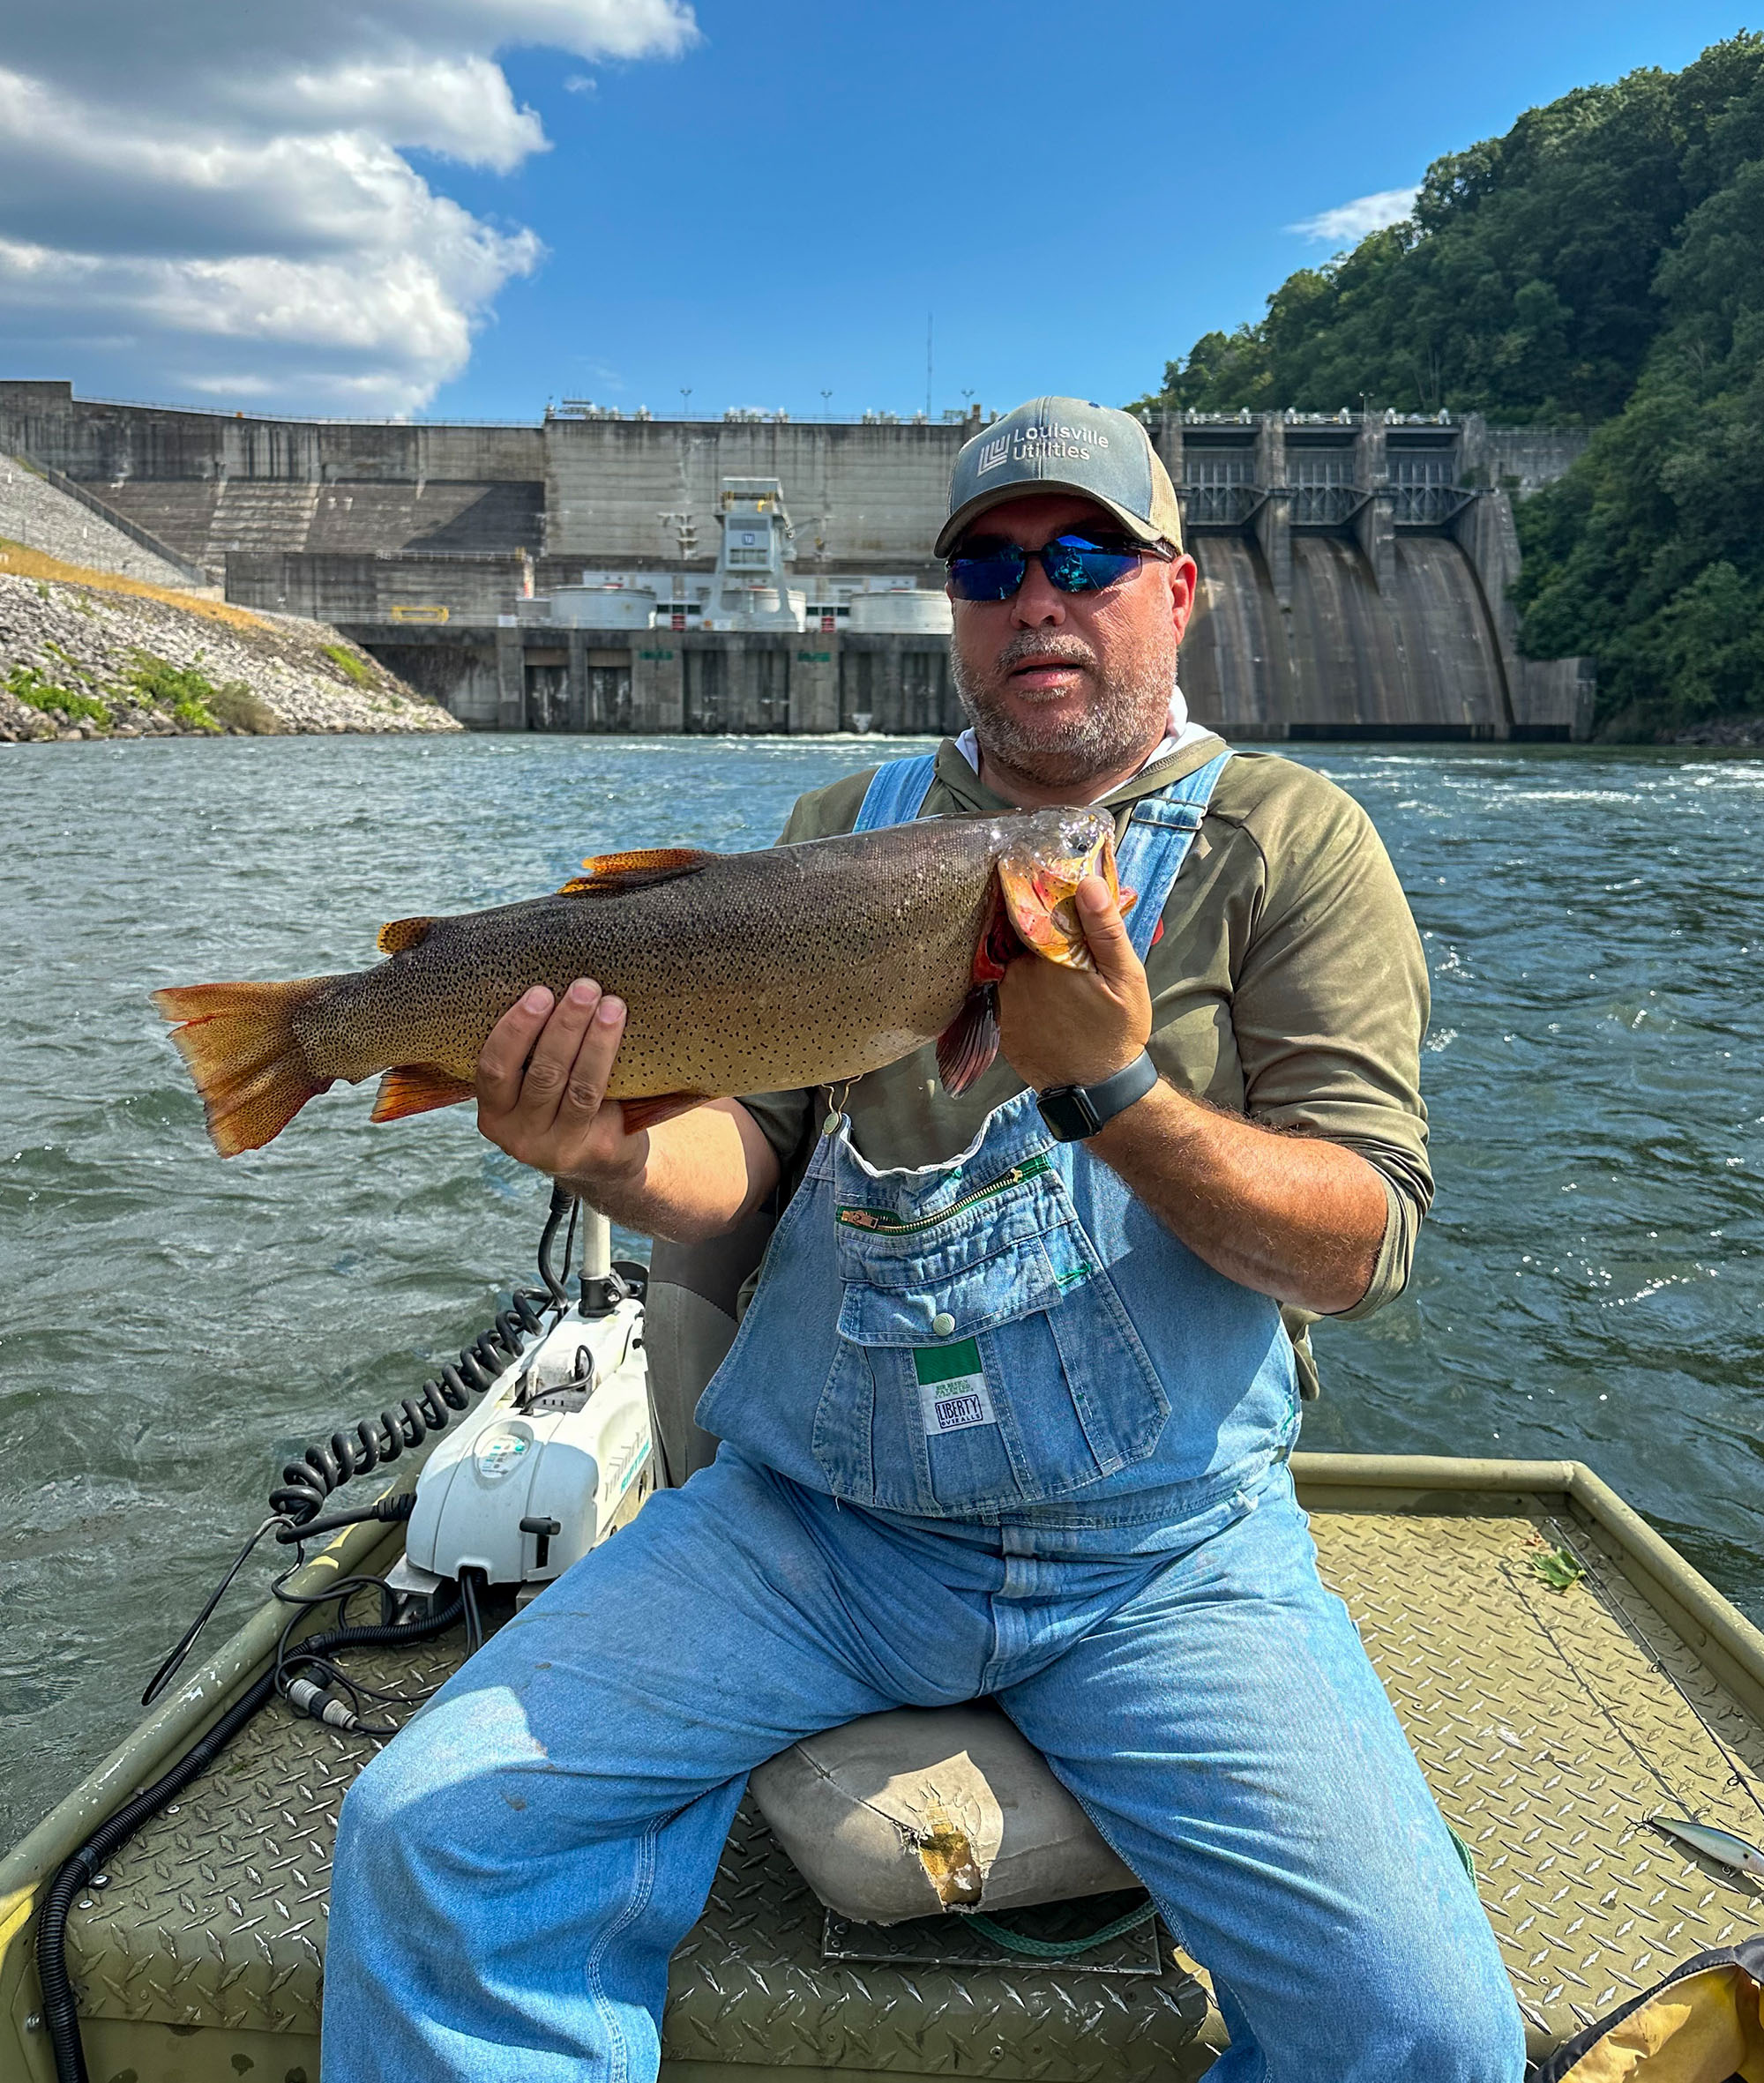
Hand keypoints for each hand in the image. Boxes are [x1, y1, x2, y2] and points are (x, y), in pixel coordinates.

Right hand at [475, 978, 647, 1187]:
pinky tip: (621, 1033)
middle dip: (565, 1025)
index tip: (539, 992)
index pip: (494, 1068)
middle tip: (585, 988)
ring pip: (576, 1087)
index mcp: (494, 1113)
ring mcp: (556, 1148)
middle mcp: (517, 1136)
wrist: (603, 1161)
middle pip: (541, 1074)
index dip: (515, 1029)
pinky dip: (610, 1062)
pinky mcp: (593, 1151)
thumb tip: (550, 976)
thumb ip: (530, 1051)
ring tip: (612, 1005)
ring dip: (595, 1040)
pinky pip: (603, 1100)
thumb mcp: (532, 1086)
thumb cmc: (563, 1103)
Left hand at [996, 877, 1151, 1091]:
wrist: (1096, 1088)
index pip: (1030, 913)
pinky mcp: (1000, 1024)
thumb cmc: (1117, 1031)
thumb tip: (1085, 882)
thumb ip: (1103, 929)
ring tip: (1057, 976)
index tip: (1053, 898)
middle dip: (1037, 936)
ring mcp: (1003, 1002)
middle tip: (1064, 945)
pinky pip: (1006, 994)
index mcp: (1044, 958)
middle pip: (1019, 940)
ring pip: (1012, 967)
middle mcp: (1014, 977)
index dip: (1042, 904)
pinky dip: (1020, 991)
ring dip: (1028, 964)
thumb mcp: (1125, 976)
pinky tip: (1044, 999)